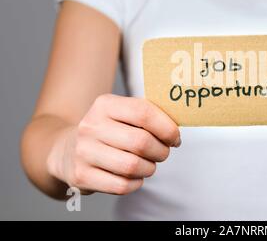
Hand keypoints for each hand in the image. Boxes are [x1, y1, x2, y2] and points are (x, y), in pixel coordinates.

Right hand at [46, 94, 179, 194]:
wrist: (65, 149)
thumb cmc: (107, 130)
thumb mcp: (121, 113)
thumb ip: (148, 116)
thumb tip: (176, 131)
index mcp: (105, 104)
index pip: (144, 113)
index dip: (167, 128)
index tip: (175, 137)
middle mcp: (91, 126)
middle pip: (141, 142)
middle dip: (161, 151)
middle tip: (163, 152)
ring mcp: (83, 152)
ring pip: (133, 166)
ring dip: (150, 168)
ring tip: (149, 164)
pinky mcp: (81, 176)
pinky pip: (122, 185)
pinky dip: (136, 183)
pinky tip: (134, 176)